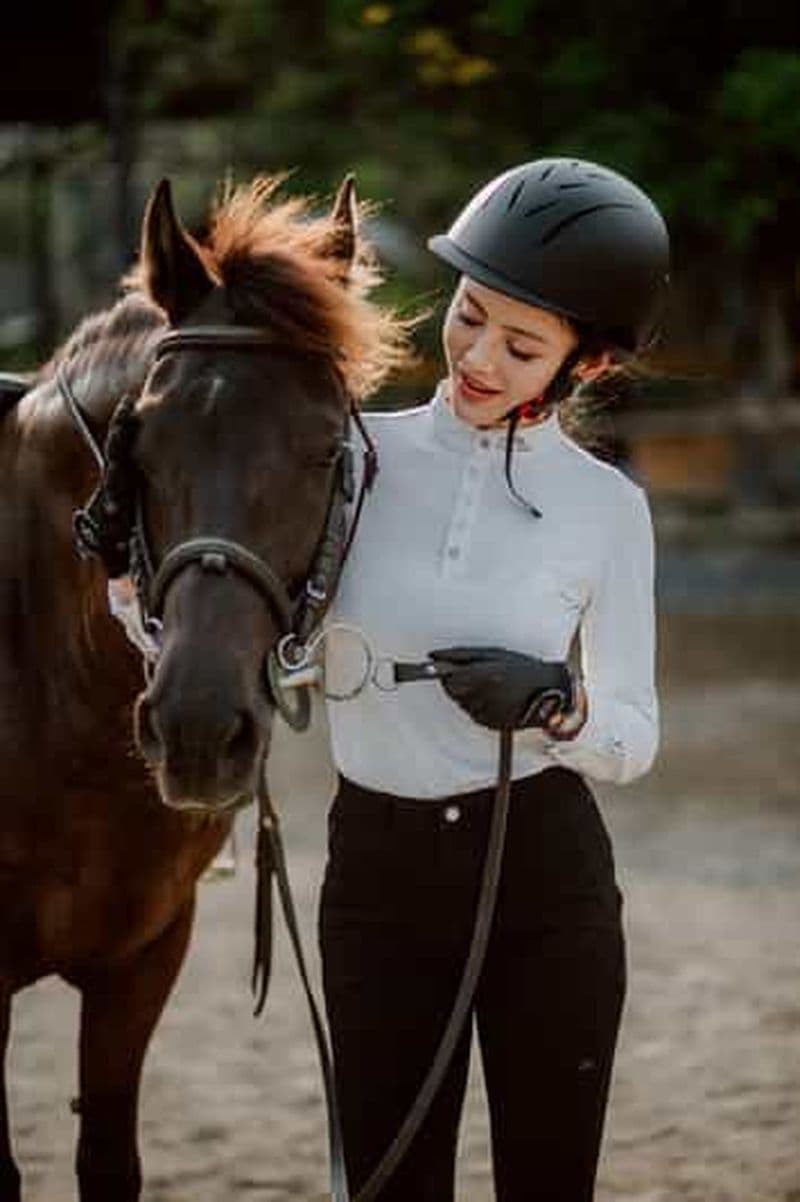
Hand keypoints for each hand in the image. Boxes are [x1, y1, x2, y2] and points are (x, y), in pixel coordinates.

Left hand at [428, 646, 574, 730]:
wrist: (550, 690)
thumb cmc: (523, 668)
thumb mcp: (493, 653)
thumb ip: (461, 655)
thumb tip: (434, 656)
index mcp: (485, 676)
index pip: (449, 680)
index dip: (446, 674)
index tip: (447, 669)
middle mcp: (486, 697)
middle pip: (453, 693)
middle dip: (458, 684)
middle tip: (476, 675)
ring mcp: (489, 713)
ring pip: (463, 704)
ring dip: (469, 695)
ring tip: (491, 686)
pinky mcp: (492, 724)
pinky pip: (474, 714)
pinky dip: (479, 706)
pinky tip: (495, 697)